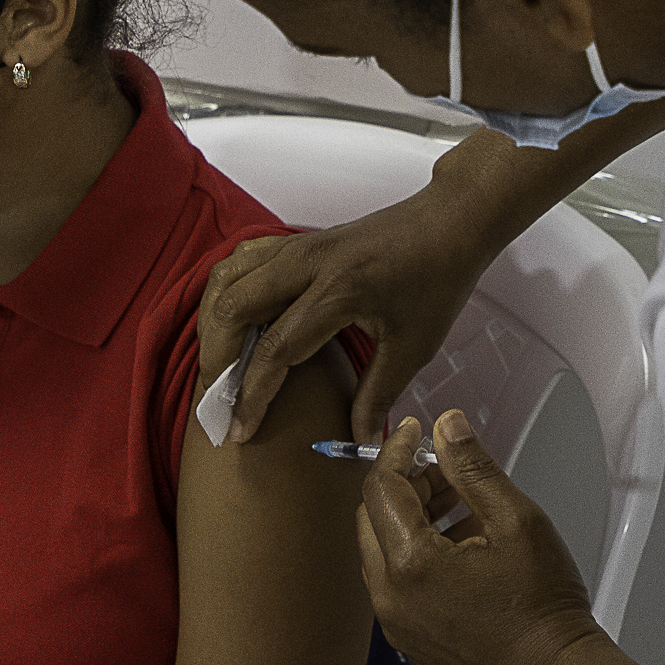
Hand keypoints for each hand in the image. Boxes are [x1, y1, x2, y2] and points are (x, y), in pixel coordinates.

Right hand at [203, 182, 493, 444]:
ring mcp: (298, 246)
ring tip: (218, 367)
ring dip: (214, 324)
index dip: (251, 395)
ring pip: (227, 278)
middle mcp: (309, 262)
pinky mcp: (296, 240)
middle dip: (216, 360)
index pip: (276, 349)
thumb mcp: (414, 346)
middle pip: (233, 308)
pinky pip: (241, 262)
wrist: (449, 223)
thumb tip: (358, 440)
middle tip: (214, 401)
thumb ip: (379, 395)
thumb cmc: (437, 281)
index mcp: (340, 290)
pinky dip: (225, 294)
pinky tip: (231, 325)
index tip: (237, 430)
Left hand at [356, 409, 603, 664]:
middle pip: (373, 516)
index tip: (416, 431)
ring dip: (412, 516)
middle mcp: (391, 597)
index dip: (397, 449)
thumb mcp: (516, 520)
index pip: (380, 486)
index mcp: (410, 565)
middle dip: (405, 483)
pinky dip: (416, 551)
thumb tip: (448, 428)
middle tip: (446, 469)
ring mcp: (397, 622)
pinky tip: (461, 542)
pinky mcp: (410, 637)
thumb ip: (474, 468)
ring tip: (463, 503)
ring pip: (382, 548)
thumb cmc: (543, 610)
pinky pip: (396, 580)